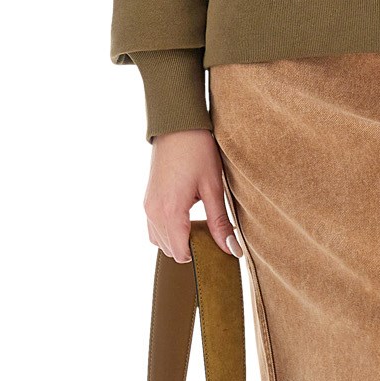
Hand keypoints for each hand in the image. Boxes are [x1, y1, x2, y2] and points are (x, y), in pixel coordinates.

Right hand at [144, 129, 243, 264]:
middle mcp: (153, 213)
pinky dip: (169, 231)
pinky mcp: (147, 200)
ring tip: (199, 224)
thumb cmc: (197, 151)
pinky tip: (187, 217)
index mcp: (170, 212)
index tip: (216, 246)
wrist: (177, 125)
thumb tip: (232, 251)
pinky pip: (154, 229)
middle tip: (211, 233)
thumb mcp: (213, 188)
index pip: (181, 253)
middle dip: (190, 249)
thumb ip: (220, 223)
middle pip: (170, 251)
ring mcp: (147, 207)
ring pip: (160, 242)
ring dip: (179, 240)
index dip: (200, 255)